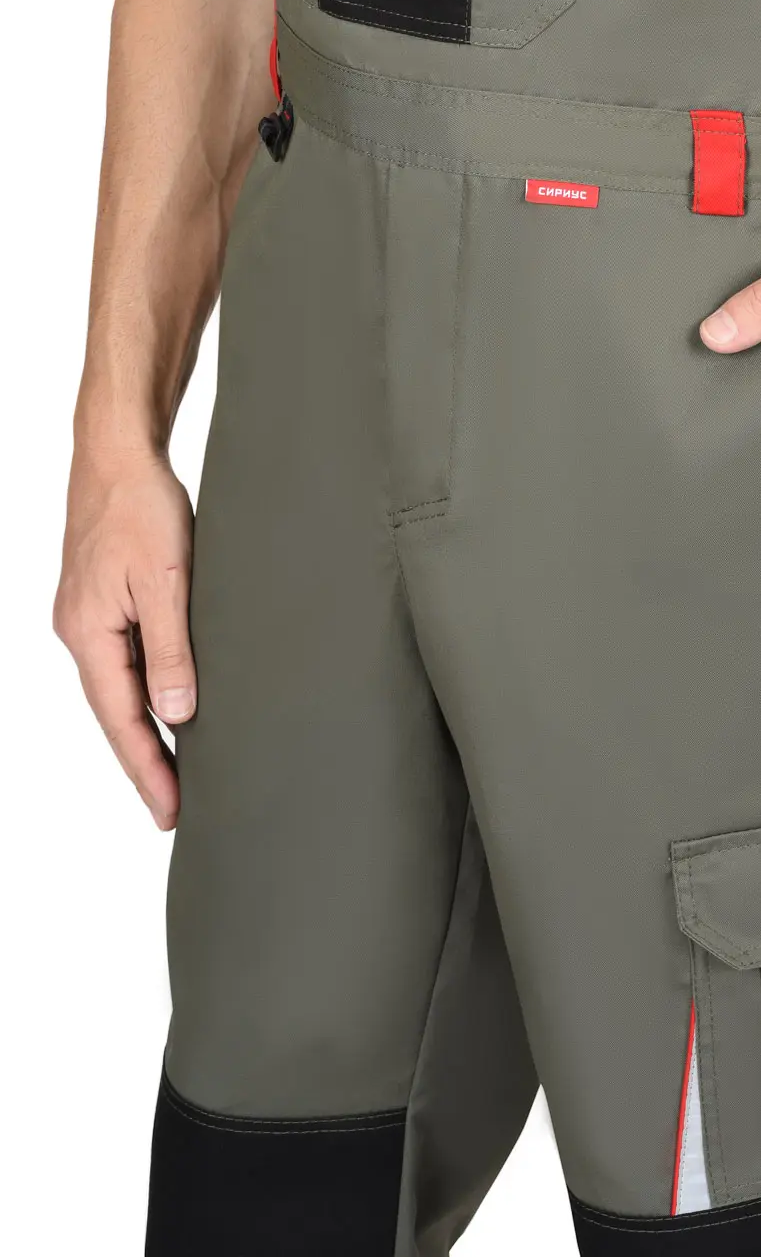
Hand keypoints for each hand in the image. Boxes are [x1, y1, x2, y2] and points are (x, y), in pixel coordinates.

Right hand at [54, 452, 197, 829]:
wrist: (118, 452)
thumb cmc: (141, 506)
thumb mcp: (168, 579)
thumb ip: (172, 648)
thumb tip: (176, 712)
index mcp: (88, 634)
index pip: (121, 720)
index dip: (148, 768)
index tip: (170, 811)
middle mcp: (80, 632)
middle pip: (115, 712)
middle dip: (144, 761)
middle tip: (174, 809)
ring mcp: (89, 616)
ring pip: (119, 687)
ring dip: (146, 727)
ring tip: (177, 770)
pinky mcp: (104, 599)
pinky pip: (125, 658)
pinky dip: (147, 687)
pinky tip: (169, 702)